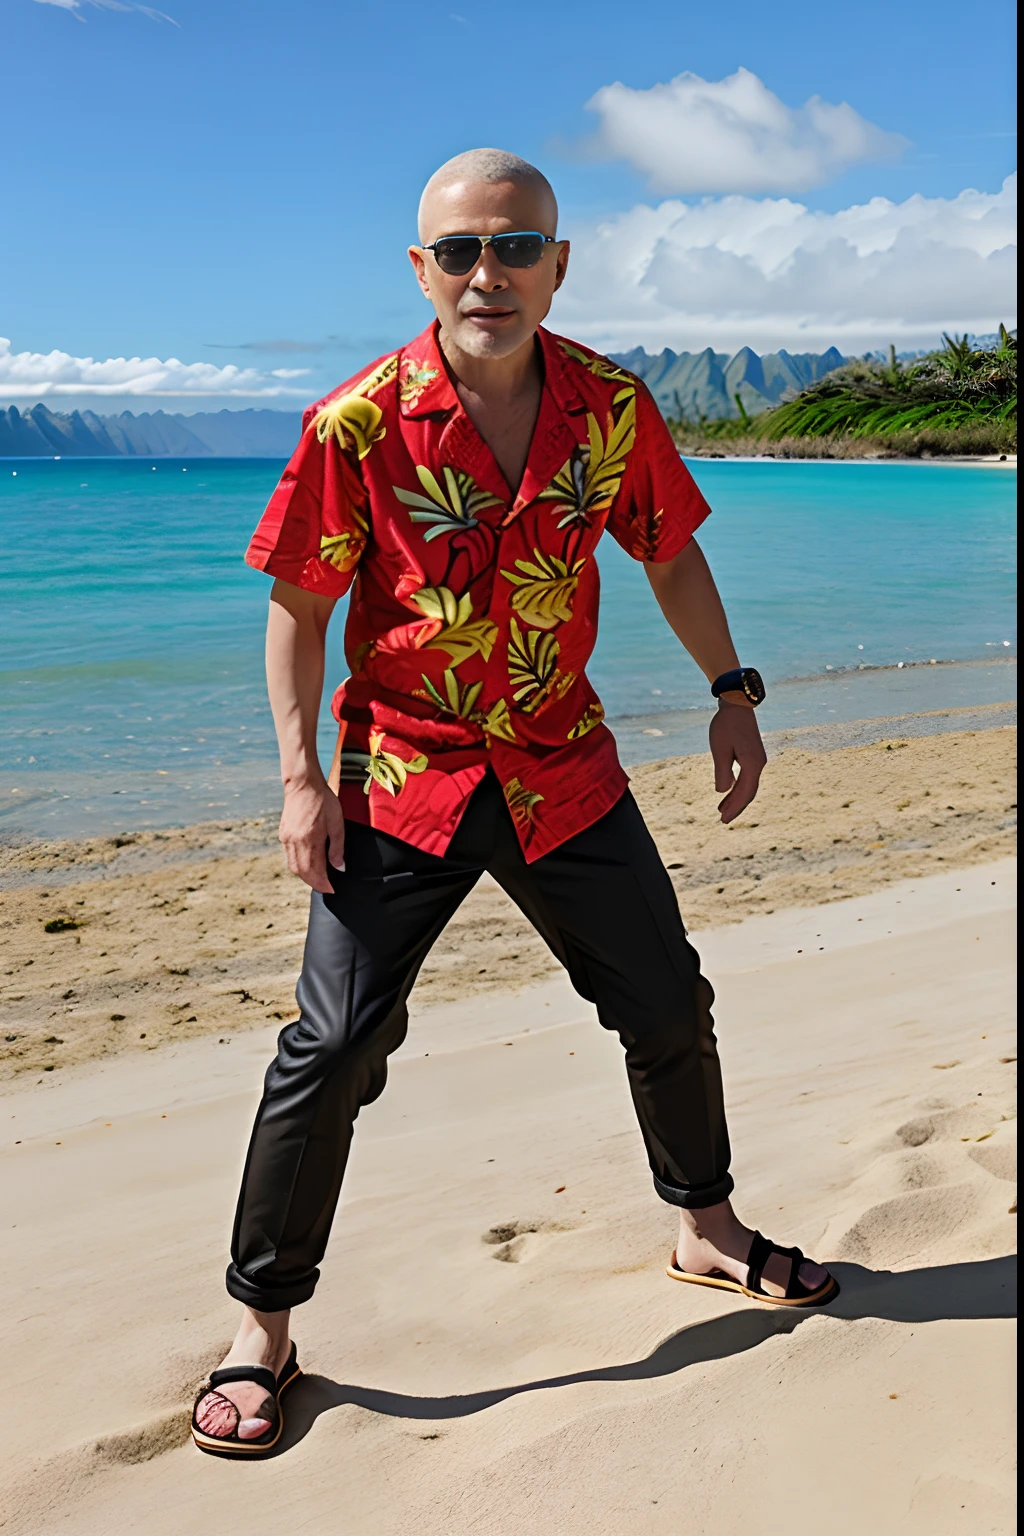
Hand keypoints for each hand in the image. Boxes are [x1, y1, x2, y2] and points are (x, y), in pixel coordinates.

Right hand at [278, 779, 345, 892]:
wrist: (303, 784)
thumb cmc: (323, 800)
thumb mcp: (337, 823)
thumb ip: (337, 847)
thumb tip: (339, 867)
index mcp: (309, 839)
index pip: (315, 870)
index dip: (323, 883)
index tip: (331, 889)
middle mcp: (295, 842)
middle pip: (302, 872)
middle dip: (314, 883)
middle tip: (326, 887)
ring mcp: (287, 838)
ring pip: (294, 866)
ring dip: (306, 876)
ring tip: (318, 878)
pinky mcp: (283, 834)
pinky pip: (289, 856)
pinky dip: (299, 865)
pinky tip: (308, 864)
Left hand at [709, 701, 766, 823]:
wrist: (737, 704)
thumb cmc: (726, 725)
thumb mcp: (720, 749)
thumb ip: (722, 772)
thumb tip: (723, 791)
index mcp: (753, 764)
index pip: (745, 792)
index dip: (734, 807)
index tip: (723, 819)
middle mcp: (759, 764)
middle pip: (749, 792)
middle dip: (736, 807)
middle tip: (723, 820)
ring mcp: (758, 760)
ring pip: (749, 786)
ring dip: (737, 799)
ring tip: (723, 810)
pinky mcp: (753, 755)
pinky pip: (747, 777)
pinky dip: (738, 788)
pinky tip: (729, 792)